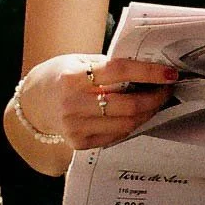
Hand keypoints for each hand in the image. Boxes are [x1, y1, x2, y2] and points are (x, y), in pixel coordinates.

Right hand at [15, 54, 180, 150]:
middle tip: (167, 89)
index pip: (119, 72)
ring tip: (156, 101)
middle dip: (155, 98)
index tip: (170, 73)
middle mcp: (72, 104)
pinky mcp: (79, 143)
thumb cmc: (62, 77)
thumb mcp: (80, 61)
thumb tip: (149, 70)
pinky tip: (137, 114)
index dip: (149, 73)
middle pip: (127, 105)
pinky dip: (132, 124)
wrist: (34, 103)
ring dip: (148, 113)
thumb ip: (109, 66)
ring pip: (126, 123)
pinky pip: (116, 135)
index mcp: (73, 77)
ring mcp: (75, 127)